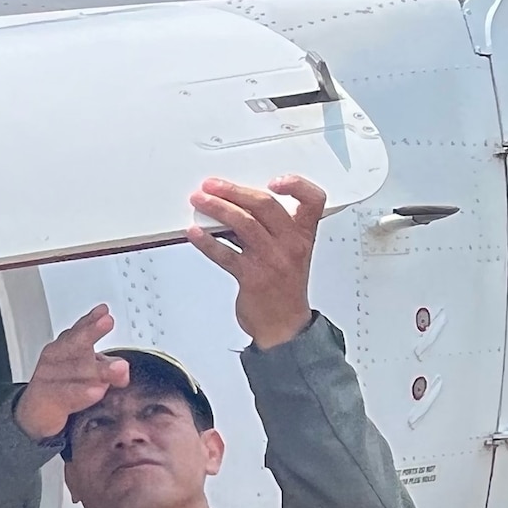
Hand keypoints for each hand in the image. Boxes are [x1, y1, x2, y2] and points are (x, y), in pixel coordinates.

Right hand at [15, 305, 122, 439]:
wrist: (35, 412)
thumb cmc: (65, 386)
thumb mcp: (91, 375)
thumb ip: (109, 370)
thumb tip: (123, 371)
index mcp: (66, 346)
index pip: (80, 329)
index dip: (92, 320)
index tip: (104, 311)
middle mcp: (56, 358)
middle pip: (75, 342)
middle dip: (90, 332)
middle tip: (106, 322)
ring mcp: (50, 377)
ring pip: (75, 370)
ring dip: (99, 368)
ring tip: (118, 367)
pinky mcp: (48, 400)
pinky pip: (67, 394)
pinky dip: (81, 392)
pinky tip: (96, 391)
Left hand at [186, 174, 322, 348]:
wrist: (284, 327)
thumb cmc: (284, 289)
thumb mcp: (290, 253)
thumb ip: (270, 229)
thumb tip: (235, 207)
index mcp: (304, 235)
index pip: (313, 200)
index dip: (297, 185)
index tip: (276, 179)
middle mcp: (290, 245)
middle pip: (265, 205)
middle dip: (234, 191)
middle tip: (212, 185)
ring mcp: (271, 261)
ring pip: (242, 224)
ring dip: (217, 209)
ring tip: (199, 201)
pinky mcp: (251, 278)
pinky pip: (225, 254)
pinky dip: (206, 242)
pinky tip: (194, 233)